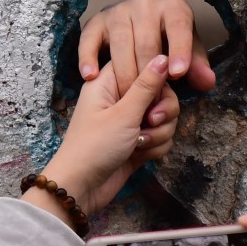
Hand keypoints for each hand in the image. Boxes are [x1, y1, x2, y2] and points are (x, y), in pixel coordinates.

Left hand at [31, 56, 178, 216]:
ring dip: (158, 134)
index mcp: (109, 83)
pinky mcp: (138, 142)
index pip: (143, 64)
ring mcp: (130, 122)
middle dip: (163, 111)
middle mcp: (120, 99)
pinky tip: (139, 156)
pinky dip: (155, 148)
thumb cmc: (94, 147)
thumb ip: (147, 86)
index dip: (155, 77)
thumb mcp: (123, 114)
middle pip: (161, 93)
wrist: (82, 188)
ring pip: (164, 118)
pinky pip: (161, 137)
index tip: (155, 93)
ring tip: (139, 145)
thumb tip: (163, 56)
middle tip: (150, 122)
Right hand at [79, 0, 215, 100]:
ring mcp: (118, 11)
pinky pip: (89, 39)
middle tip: (150, 103)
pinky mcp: (97, 21)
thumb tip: (206, 81)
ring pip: (120, 43)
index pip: (179, 27)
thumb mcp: (187, 54)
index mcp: (173, 8)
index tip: (176, 74)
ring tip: (127, 99)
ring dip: (123, 74)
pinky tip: (90, 77)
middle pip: (147, 41)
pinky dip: (88, 57)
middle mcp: (145, 4)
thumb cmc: (168, 44)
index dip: (179, 50)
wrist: (138, 28)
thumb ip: (197, 68)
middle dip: (148, 75)